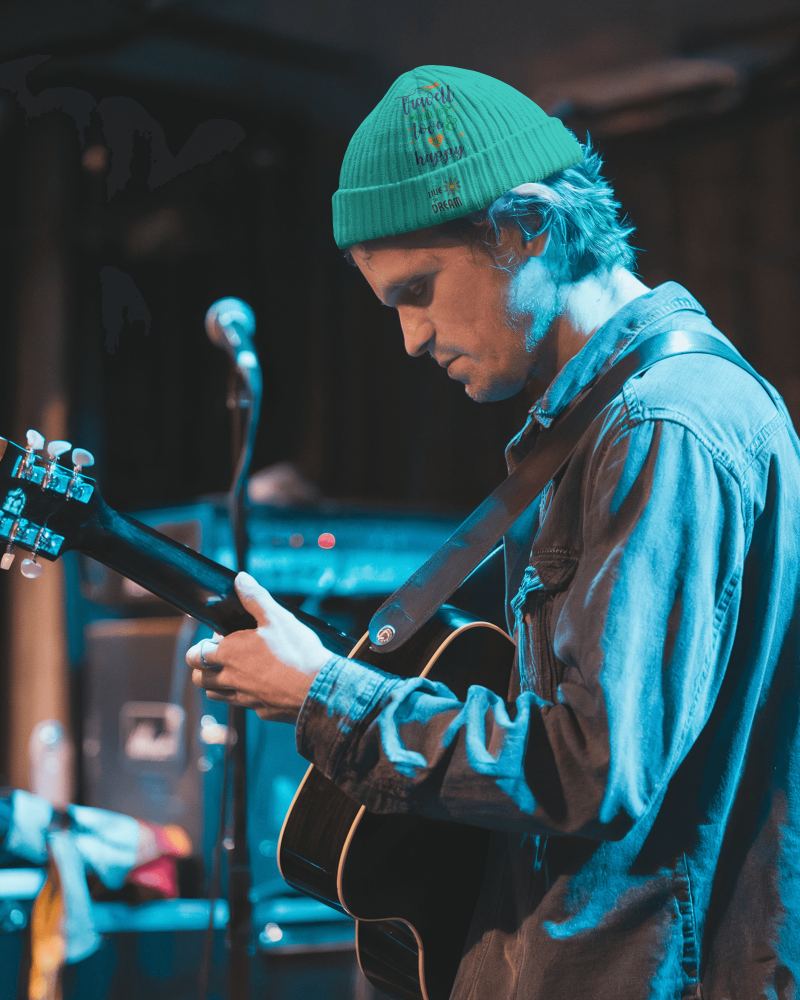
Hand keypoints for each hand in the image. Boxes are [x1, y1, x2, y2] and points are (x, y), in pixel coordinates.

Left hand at [185, 572, 331, 722]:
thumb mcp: (277, 617)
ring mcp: (245, 697)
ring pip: (216, 694)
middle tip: (223, 655)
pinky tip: (261, 684)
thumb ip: (255, 598)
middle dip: (203, 666)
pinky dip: (243, 694)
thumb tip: (240, 579)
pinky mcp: (260, 710)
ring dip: (218, 683)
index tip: (219, 638)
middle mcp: (231, 678)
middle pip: (199, 678)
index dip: (201, 646)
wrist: (319, 690)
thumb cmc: (297, 652)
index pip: (194, 655)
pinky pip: (242, 703)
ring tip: (237, 669)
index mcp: (229, 654)